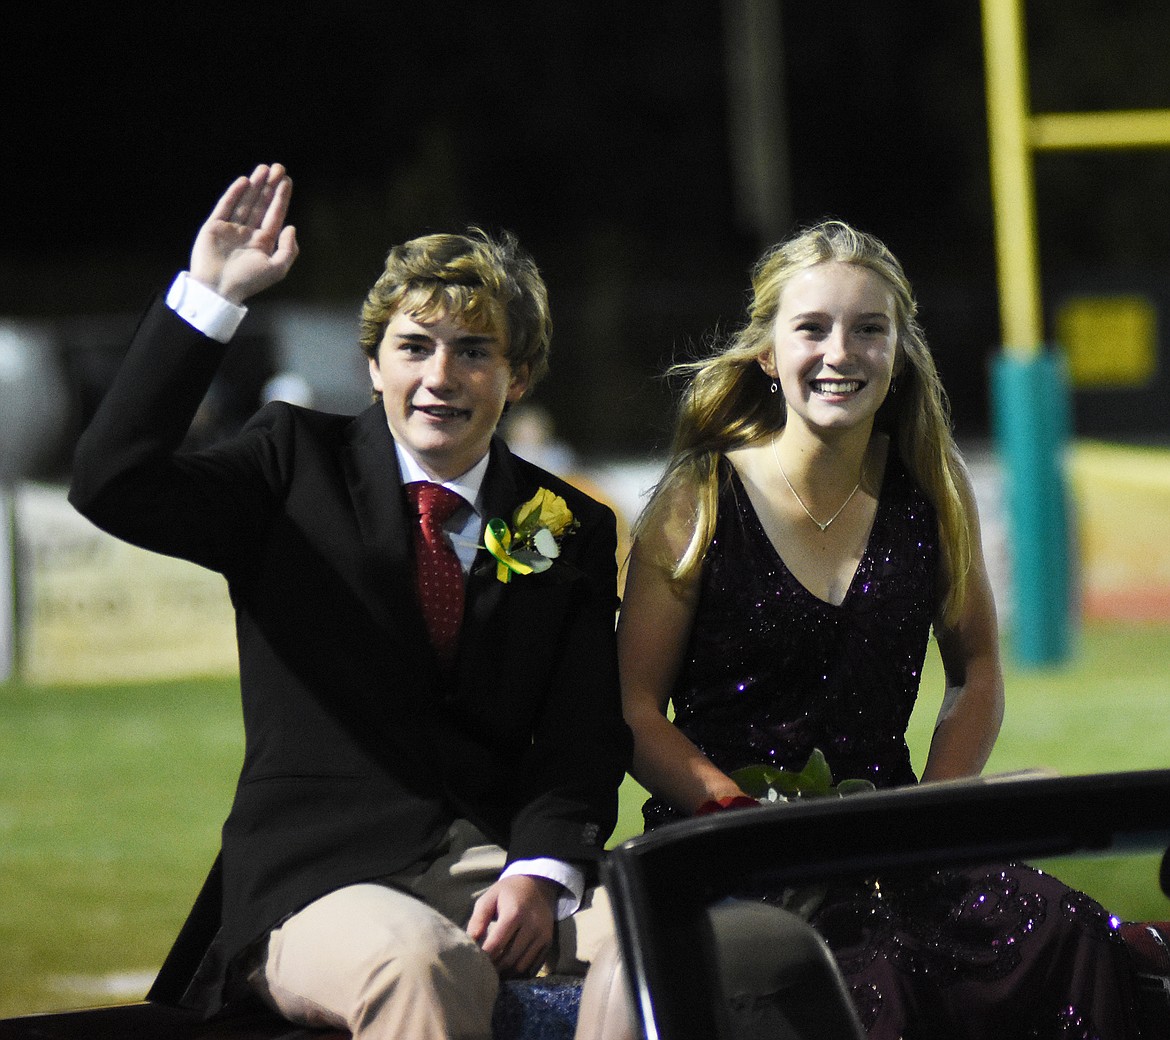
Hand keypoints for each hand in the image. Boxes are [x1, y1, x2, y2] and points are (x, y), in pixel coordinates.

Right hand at [189, 163, 298, 304]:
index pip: (274, 215)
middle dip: (270, 186)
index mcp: (263, 242)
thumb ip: (288, 249)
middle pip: (261, 204)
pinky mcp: (214, 226)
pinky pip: (226, 206)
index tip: (287, 181)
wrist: (218, 289)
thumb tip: (291, 228)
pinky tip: (245, 181)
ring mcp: (231, 228)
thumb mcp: (277, 269)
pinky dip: (235, 193)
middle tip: (278, 167)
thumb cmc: (248, 282)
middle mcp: (248, 233)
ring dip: (255, 185)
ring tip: (264, 168)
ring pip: (245, 202)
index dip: (281, 198)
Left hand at [466, 874, 558, 977]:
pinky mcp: (548, 942)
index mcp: (514, 913)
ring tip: (496, 972)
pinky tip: (510, 969)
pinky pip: (534, 966)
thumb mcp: (489, 898)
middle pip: (509, 959)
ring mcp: (542, 935)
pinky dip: (521, 972)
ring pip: (522, 966)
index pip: (496, 944)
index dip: (484, 958)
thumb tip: (470, 942)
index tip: (475, 963)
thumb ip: (478, 919)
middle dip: (495, 969)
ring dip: (507, 973)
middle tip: (484, 972)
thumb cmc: (508, 892)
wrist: (537, 885)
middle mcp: (531, 926)